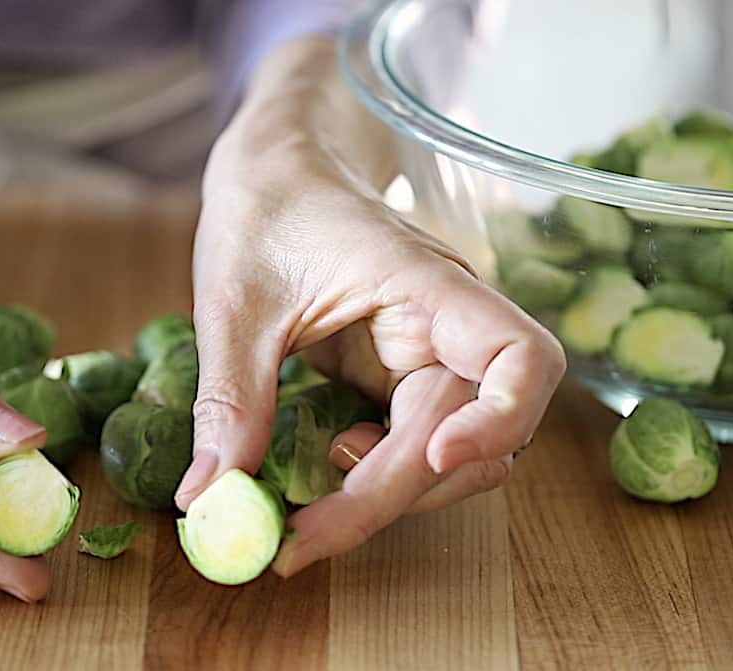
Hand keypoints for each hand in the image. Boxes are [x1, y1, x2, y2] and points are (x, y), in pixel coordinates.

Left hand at [175, 163, 564, 576]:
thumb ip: (230, 400)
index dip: (501, 419)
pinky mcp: (401, 384)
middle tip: (298, 538)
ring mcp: (429, 361)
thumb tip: (210, 500)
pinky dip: (370, 484)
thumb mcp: (234, 301)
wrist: (278, 172)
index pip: (523, 357)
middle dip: (389, 496)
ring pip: (448, 459)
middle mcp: (446, 331)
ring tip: (304, 513)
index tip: (435, 458)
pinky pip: (408, 451)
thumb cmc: (269, 209)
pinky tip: (316, 483)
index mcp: (428, 287)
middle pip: (467, 437)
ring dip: (386, 499)